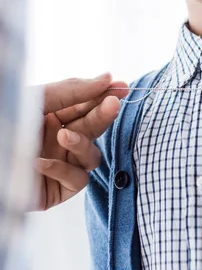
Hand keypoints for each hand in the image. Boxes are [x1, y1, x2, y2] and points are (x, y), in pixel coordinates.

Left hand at [34, 73, 128, 210]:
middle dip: (103, 115)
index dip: (105, 95)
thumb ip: (73, 91)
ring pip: (91, 155)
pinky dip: (62, 170)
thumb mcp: (38, 100)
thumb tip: (108, 77)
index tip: (122, 86)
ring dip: (81, 144)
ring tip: (63, 137)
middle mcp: (59, 139)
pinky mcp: (57, 191)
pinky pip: (77, 180)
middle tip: (113, 104)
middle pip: (93, 128)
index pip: (86, 104)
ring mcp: (60, 164)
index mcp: (53, 115)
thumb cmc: (6, 121)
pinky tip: (40, 163)